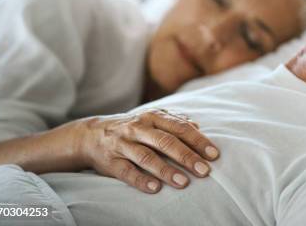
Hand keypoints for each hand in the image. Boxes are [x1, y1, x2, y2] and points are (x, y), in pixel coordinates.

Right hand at [77, 108, 218, 193]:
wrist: (91, 134)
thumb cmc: (132, 128)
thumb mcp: (152, 119)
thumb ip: (175, 121)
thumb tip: (197, 126)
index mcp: (153, 117)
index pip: (180, 128)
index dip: (198, 141)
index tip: (214, 154)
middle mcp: (139, 128)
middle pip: (166, 141)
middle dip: (187, 156)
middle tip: (204, 170)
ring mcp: (124, 145)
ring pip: (146, 157)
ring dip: (166, 170)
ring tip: (184, 183)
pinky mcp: (111, 162)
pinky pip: (127, 172)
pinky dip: (141, 180)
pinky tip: (155, 189)